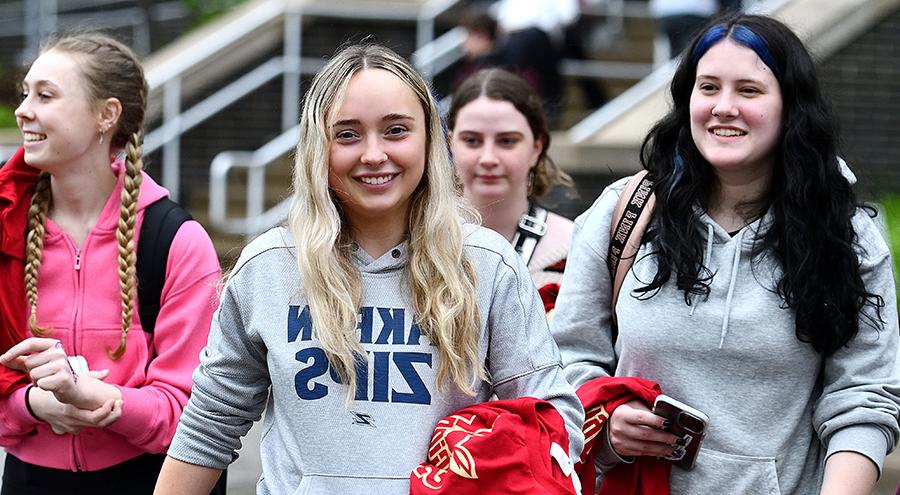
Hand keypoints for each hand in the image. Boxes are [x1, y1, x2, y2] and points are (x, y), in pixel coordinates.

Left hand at [1, 338, 120, 408]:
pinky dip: (43, 387)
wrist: (72, 388)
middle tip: (44, 374)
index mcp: (53, 345)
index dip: (15, 350)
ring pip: (34, 374)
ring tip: (48, 380)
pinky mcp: (63, 378)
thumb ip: (18, 360)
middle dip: (32, 372)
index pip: (31, 343)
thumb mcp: (36, 364)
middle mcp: (59, 352)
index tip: (4, 358)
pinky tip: (52, 386)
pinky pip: (40, 383)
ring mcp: (63, 365)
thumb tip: (1, 359)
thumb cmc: (51, 373)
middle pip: (30, 362)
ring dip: (37, 381)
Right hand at [28, 386, 122, 434]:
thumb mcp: (71, 382)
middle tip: (120, 404)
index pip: (94, 417)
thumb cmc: (56, 390)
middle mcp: (71, 422)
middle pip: (99, 424)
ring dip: (107, 417)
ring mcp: (70, 428)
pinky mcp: (69, 431)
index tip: (114, 401)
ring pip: (94, 426)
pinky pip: (85, 427)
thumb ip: (91, 377)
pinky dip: (95, 420)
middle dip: (113, 415)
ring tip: (115, 406)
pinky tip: (102, 411)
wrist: (36, 404)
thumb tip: (106, 372)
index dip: (108, 411)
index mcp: (70, 411)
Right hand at [608, 399, 681, 457]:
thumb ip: (648, 411)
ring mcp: (620, 441)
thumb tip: (668, 419)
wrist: (609, 423)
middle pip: (645, 434)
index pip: (642, 418)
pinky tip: (664, 452)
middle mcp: (619, 428)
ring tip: (675, 449)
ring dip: (662, 449)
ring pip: (645, 447)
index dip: (657, 421)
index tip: (670, 423)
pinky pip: (642, 453)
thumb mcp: (634, 405)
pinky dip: (655, 453)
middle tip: (678, 439)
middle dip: (664, 438)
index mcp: (622, 414)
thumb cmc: (626, 411)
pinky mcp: (623, 450)